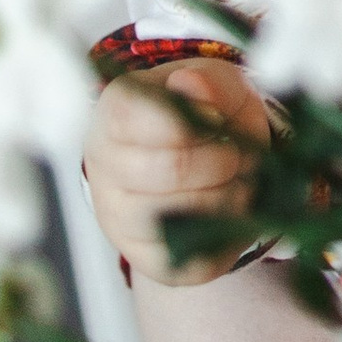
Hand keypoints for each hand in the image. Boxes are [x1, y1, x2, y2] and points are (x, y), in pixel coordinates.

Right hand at [84, 58, 269, 281]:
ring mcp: (117, 218)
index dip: (199, 123)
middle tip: (237, 154)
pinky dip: (225, 235)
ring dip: (230, 196)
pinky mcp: (144, 259)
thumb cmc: (204, 112)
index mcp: (114, 114)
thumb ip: (209, 81)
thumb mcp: (216, 83)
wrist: (205, 157)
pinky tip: (227, 210)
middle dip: (224, 159)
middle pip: (172, 169)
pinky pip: (191, 260)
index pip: (146, 121)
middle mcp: (103, 168)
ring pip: (183, 217)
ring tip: (235, 180)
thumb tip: (190, 84)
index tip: (218, 120)